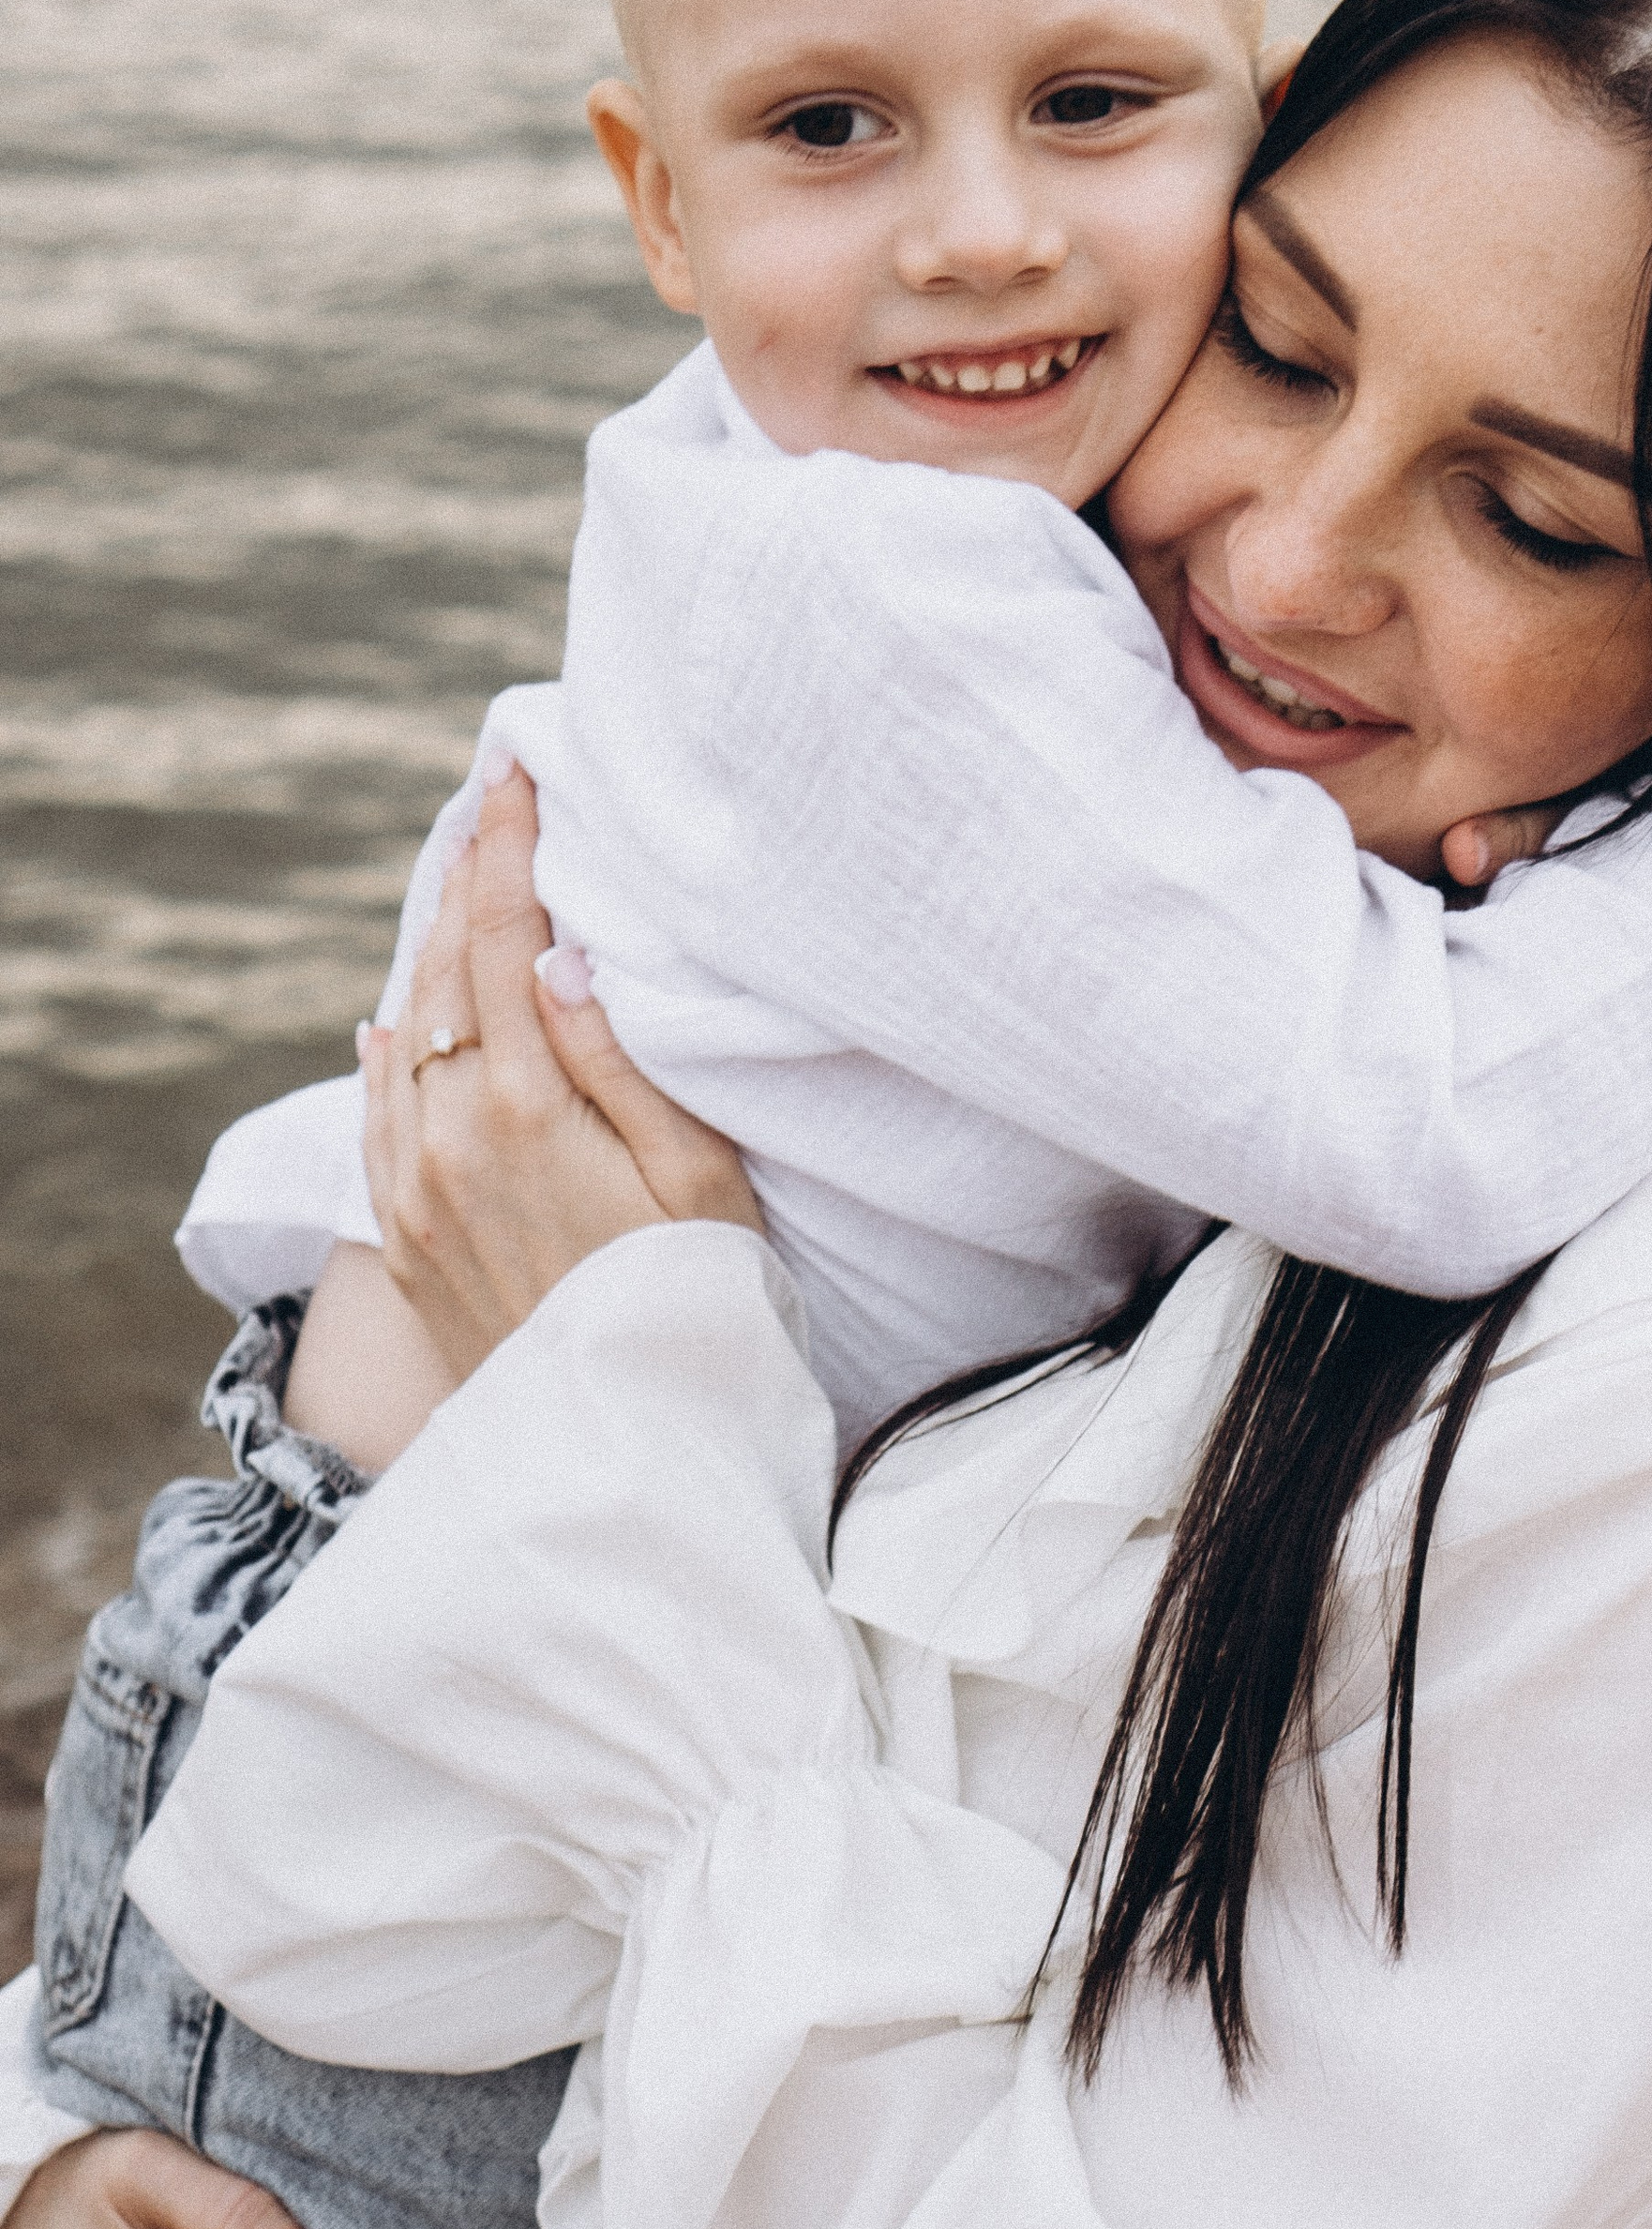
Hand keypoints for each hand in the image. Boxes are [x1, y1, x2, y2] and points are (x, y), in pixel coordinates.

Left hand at [362, 761, 760, 1381]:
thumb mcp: (698, 1183)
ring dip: (429, 954)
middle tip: (492, 801)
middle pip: (445, 974)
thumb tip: (557, 959)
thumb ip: (623, 1064)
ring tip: (459, 885)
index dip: (511, 850)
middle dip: (468, 880)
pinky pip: (375, 1119)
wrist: (617, 1455)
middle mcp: (451, 1140)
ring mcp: (417, 1193)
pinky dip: (385, 1052)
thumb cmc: (692, 1308)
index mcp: (529, 1109)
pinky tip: (390, 1020)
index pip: (505, 943)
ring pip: (404, 1037)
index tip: (517, 774)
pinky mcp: (406, 1241)